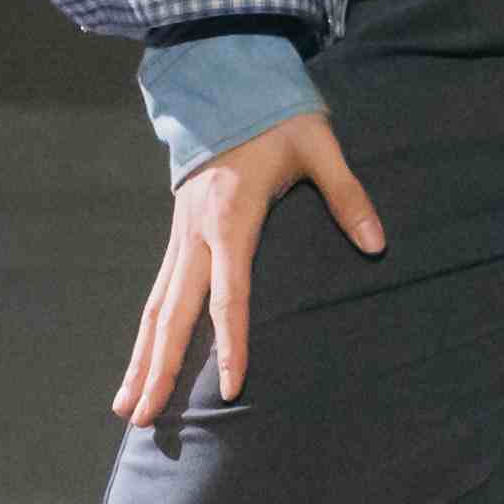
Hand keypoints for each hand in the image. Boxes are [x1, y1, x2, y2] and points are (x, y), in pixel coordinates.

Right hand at [115, 110, 388, 427]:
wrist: (225, 84)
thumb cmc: (276, 116)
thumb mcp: (319, 146)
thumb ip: (347, 194)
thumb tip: (376, 244)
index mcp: (231, 217)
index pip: (229, 293)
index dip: (230, 341)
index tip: (231, 386)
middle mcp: (196, 235)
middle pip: (173, 313)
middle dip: (159, 368)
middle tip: (144, 419)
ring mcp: (180, 237)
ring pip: (154, 309)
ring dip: (141, 359)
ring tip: (127, 409)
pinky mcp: (177, 237)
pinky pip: (157, 294)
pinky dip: (146, 334)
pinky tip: (139, 365)